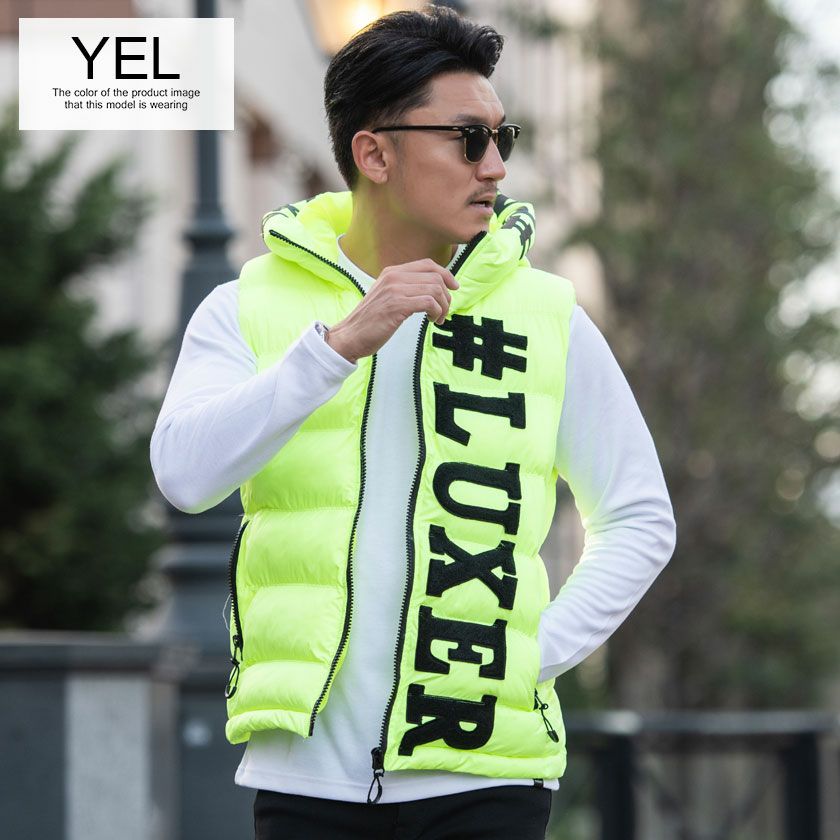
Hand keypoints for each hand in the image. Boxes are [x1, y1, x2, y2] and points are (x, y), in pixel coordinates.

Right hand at [325, 258, 459, 362]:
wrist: (350, 336)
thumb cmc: (370, 322)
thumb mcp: (387, 297)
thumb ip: (404, 289)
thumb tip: (431, 290)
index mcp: (391, 272)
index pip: (427, 264)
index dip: (446, 275)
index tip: (454, 288)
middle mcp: (393, 276)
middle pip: (435, 276)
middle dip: (446, 295)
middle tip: (444, 312)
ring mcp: (394, 290)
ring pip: (435, 289)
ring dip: (443, 306)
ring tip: (438, 319)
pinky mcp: (397, 305)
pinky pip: (429, 302)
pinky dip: (437, 312)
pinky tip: (433, 321)